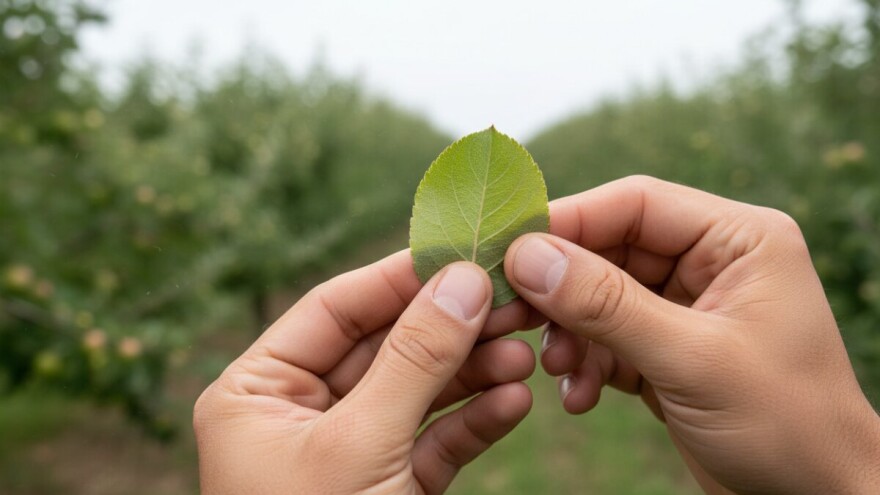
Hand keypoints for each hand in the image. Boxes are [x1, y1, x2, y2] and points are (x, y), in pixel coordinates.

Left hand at [194, 253, 536, 493]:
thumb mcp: (360, 447)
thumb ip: (413, 359)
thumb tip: (462, 279)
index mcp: (255, 393)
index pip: (335, 309)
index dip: (401, 278)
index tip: (464, 252)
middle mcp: (297, 415)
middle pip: (386, 347)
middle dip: (451, 327)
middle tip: (512, 301)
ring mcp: (346, 451)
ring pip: (417, 392)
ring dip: (473, 371)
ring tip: (526, 352)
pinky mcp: (388, 487)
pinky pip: (434, 441)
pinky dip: (474, 421)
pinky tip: (515, 400)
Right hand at [504, 176, 879, 493]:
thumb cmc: (784, 425)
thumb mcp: (692, 360)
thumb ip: (607, 305)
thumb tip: (528, 257)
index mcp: (738, 239)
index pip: (635, 203)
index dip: (569, 221)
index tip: (510, 249)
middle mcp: (710, 261)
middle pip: (609, 249)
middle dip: (563, 289)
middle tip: (516, 317)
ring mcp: (686, 305)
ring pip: (600, 296)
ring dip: (571, 333)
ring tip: (560, 368)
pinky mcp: (667, 347)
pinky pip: (607, 337)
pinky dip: (586, 363)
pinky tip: (582, 395)